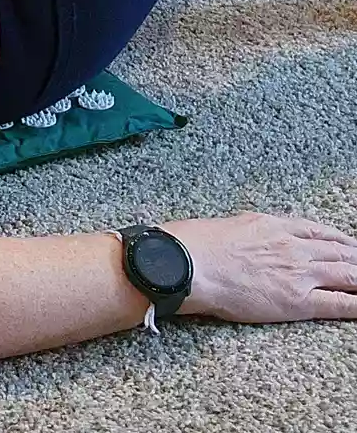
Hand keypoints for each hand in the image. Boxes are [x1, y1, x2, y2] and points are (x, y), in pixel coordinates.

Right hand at [162, 212, 356, 322]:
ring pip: (348, 274)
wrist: (186, 265)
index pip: (319, 231)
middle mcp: (293, 246)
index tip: (349, 245)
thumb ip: (251, 230)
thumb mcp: (229, 224)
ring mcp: (300, 272)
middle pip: (341, 252)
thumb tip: (253, 235)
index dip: (340, 240)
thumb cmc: (195, 245)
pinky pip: (340, 303)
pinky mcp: (299, 300)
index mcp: (275, 225)